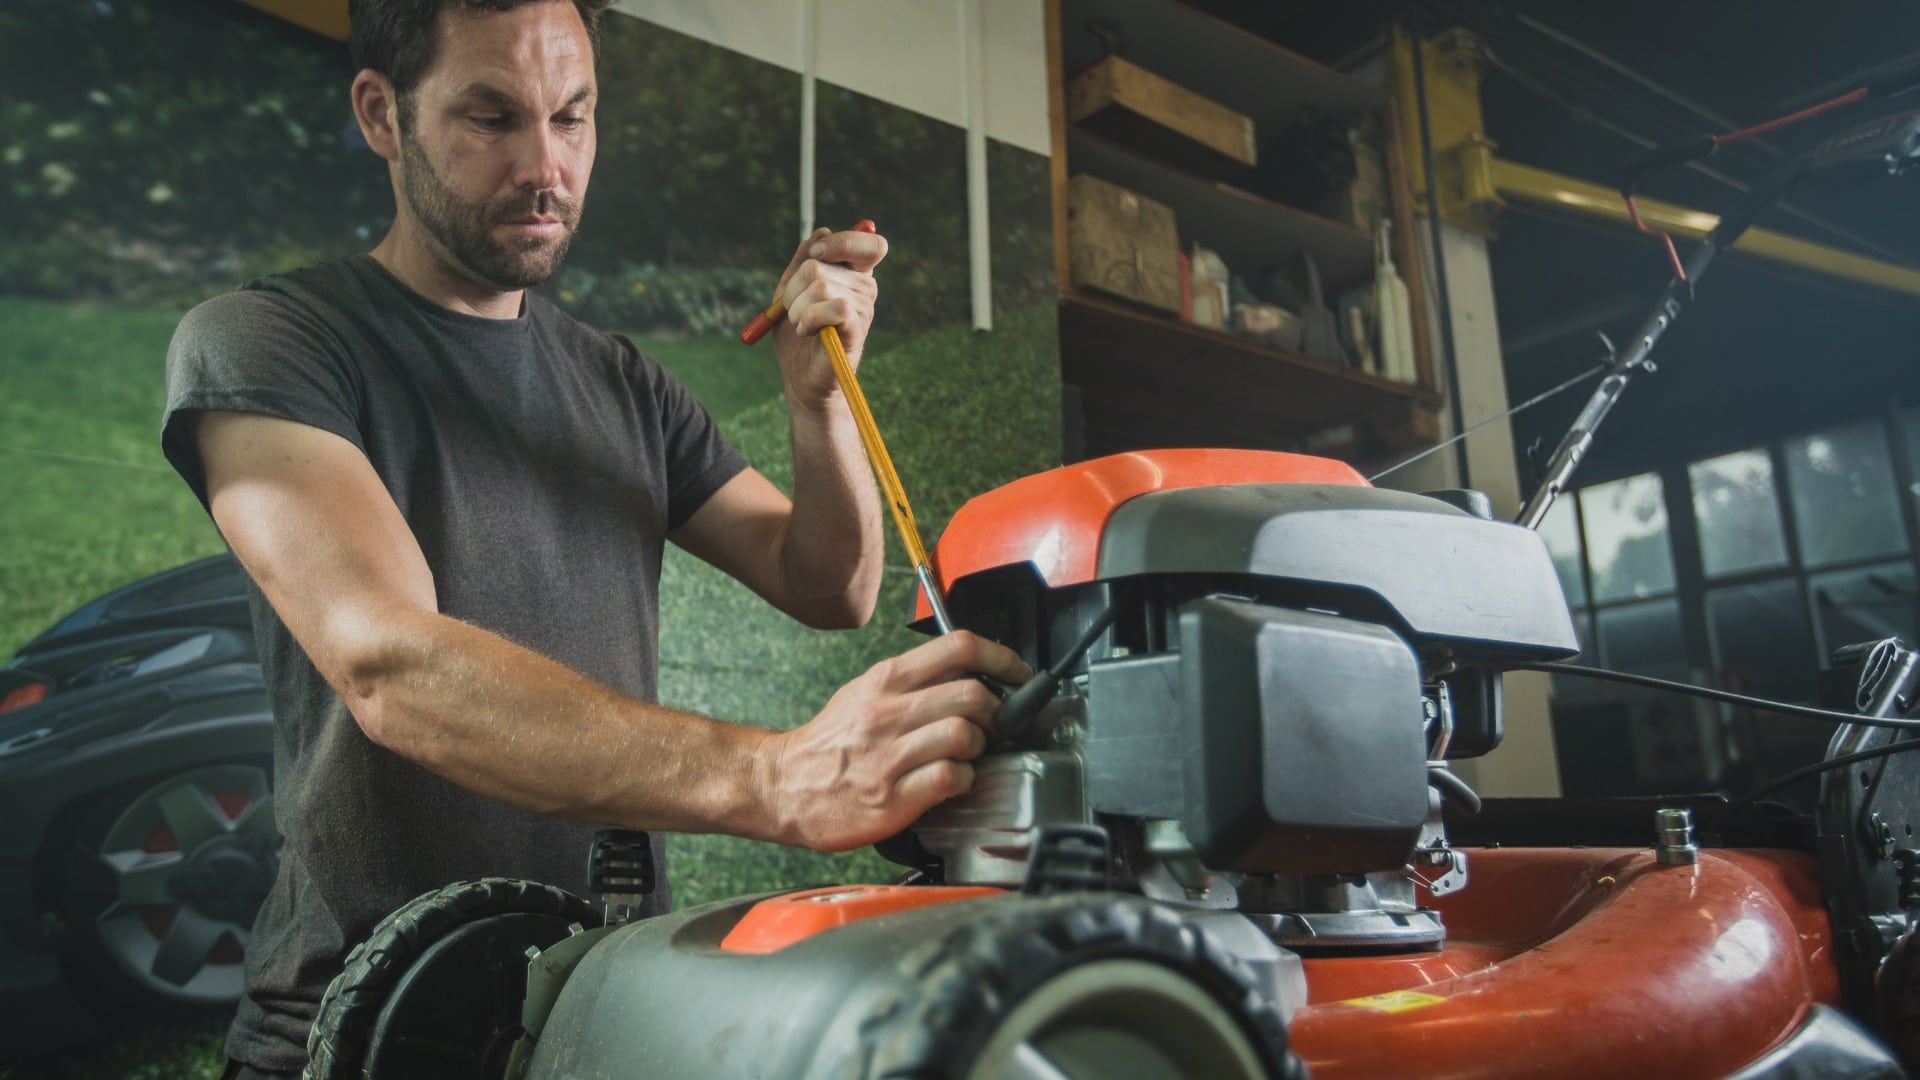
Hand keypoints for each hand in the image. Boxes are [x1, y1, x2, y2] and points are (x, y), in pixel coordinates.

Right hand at [755, 631, 1030, 851]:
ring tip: (968, 755)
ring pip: (964, 735)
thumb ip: (913, 682)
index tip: (1019, 674)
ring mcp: (889, 756)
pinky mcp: (892, 797)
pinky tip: (953, 780)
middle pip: (972, 694)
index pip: (959, 647)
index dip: (1002, 658)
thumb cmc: (829, 743)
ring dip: (979, 747)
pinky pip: (950, 778)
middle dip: (997, 712)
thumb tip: (968, 673)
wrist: (781, 786)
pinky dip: (963, 780)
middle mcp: (888, 713)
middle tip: (995, 726)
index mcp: (885, 680)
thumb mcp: (864, 693)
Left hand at [769, 224, 887, 410]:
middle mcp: (865, 288)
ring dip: (796, 307)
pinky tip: (806, 331)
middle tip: (793, 310)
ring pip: (820, 284)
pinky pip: (833, 307)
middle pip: (819, 264)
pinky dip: (808, 318)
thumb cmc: (797, 335)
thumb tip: (821, 231)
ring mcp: (864, 309)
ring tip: (800, 324)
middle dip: (792, 288)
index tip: (815, 255)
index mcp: (853, 274)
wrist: (800, 377)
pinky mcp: (857, 330)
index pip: (867, 242)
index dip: (840, 242)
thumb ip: (802, 259)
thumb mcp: (791, 289)